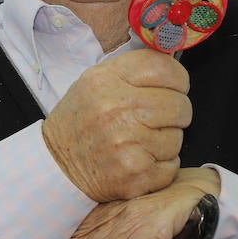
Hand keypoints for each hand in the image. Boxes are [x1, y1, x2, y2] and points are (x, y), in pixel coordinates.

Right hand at [42, 50, 191, 202]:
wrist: (57, 166)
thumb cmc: (81, 121)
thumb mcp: (95, 81)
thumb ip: (134, 69)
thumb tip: (173, 64)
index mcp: (107, 80)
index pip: (165, 68)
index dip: (178, 79)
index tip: (175, 87)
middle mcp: (117, 110)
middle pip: (180, 104)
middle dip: (176, 112)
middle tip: (158, 118)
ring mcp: (127, 144)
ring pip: (177, 137)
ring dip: (166, 140)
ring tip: (141, 141)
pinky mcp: (136, 173)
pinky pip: (172, 165)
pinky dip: (162, 165)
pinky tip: (140, 159)